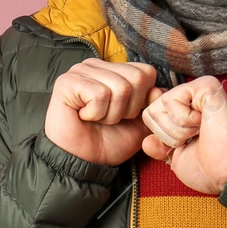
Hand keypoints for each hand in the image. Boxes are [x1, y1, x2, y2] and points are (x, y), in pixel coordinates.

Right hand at [44, 58, 160, 166]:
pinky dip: (96, 114)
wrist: (81, 162)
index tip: (125, 115)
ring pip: (120, 88)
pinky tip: (83, 116)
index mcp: (114, 70)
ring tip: (96, 118)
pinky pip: (100, 95)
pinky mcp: (67, 81)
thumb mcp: (139, 125)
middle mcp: (97, 65)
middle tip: (108, 118)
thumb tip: (159, 90)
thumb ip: (152, 106)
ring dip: (111, 114)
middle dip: (128, 108)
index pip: (146, 72)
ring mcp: (80, 70)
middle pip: (137, 78)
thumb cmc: (107, 142)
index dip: (142, 100)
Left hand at [140, 76, 226, 194]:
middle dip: (168, 134)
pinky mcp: (204, 85)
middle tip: (195, 138)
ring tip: (201, 131)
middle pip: (151, 111)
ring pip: (159, 106)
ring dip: (178, 129)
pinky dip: (184, 120)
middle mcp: (192, 98)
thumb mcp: (177, 159)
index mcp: (186, 113)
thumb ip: (160, 147)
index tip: (187, 145)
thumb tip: (146, 140)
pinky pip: (171, 101)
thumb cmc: (210, 169)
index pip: (151, 117)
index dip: (163, 138)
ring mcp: (198, 90)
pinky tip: (204, 123)